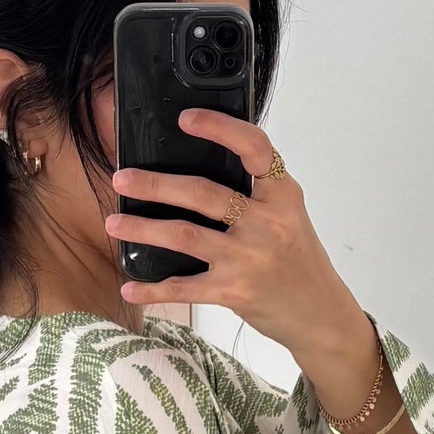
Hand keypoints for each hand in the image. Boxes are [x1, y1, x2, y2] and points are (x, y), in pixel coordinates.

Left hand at [105, 110, 378, 418]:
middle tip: (122, 177)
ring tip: (114, 222)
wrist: (320, 314)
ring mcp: (249, 258)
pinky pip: (185, 288)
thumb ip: (257, 191)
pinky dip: (153, 289)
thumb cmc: (298, 260)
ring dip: (143, 228)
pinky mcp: (235, 291)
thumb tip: (200, 166)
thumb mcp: (290, 215)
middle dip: (156, 184)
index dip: (219, 128)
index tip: (186, 119)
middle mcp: (267, 223)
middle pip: (203, 193)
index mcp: (282, 195)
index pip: (254, 148)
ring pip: (185, 235)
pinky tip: (130, 286)